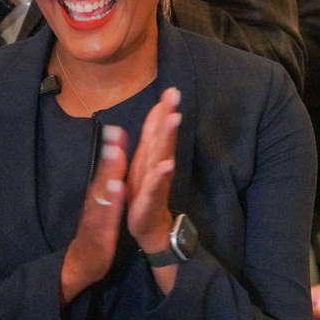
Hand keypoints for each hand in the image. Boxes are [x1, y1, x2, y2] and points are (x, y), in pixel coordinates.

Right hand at [61, 126, 126, 304]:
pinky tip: (118, 187)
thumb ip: (105, 185)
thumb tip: (112, 161)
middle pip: (103, 174)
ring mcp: (94, 216)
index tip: (118, 125)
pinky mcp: (98, 233)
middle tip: (115, 129)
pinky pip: (106, 215)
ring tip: (116, 151)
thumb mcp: (101, 206)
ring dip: (109, 171)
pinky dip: (111, 201)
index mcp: (98, 194)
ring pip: (102, 191)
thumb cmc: (94, 231)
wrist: (81, 263)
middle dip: (110, 152)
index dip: (113, 147)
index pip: (106, 168)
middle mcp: (94, 200)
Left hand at [126, 87, 180, 251]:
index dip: (163, 109)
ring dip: (167, 138)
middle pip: (162, 139)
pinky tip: (166, 165)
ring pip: (160, 158)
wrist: (150, 230)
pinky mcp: (150, 203)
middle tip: (174, 95)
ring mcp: (154, 184)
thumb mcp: (145, 164)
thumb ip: (151, 137)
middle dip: (167, 116)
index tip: (170, 89)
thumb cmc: (147, 194)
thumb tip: (156, 109)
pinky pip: (155, 188)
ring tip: (173, 119)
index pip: (157, 130)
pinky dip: (160, 176)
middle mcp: (154, 168)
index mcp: (150, 158)